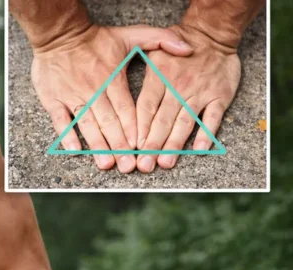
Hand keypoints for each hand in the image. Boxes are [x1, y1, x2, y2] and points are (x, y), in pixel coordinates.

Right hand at [31, 24, 193, 171]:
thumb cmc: (95, 38)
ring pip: (86, 124)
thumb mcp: (131, 33)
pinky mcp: (53, 99)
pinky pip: (60, 120)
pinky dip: (67, 136)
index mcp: (112, 78)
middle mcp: (93, 90)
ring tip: (106, 164)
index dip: (134, 129)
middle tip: (128, 166)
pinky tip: (75, 151)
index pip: (126, 108)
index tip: (142, 147)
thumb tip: (187, 48)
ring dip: (96, 145)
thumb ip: (161, 39)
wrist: (59, 33)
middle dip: (119, 146)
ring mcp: (72, 96)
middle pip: (108, 122)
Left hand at [136, 24, 240, 172]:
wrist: (211, 34)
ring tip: (165, 162)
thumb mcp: (152, 50)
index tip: (132, 148)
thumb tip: (119, 97)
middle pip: (163, 120)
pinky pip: (212, 118)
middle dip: (152, 145)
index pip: (145, 108)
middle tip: (144, 165)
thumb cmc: (176, 47)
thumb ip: (137, 73)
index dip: (139, 129)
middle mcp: (178, 87)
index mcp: (159, 78)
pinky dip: (206, 134)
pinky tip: (198, 149)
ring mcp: (199, 93)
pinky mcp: (219, 96)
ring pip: (185, 122)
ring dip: (175, 144)